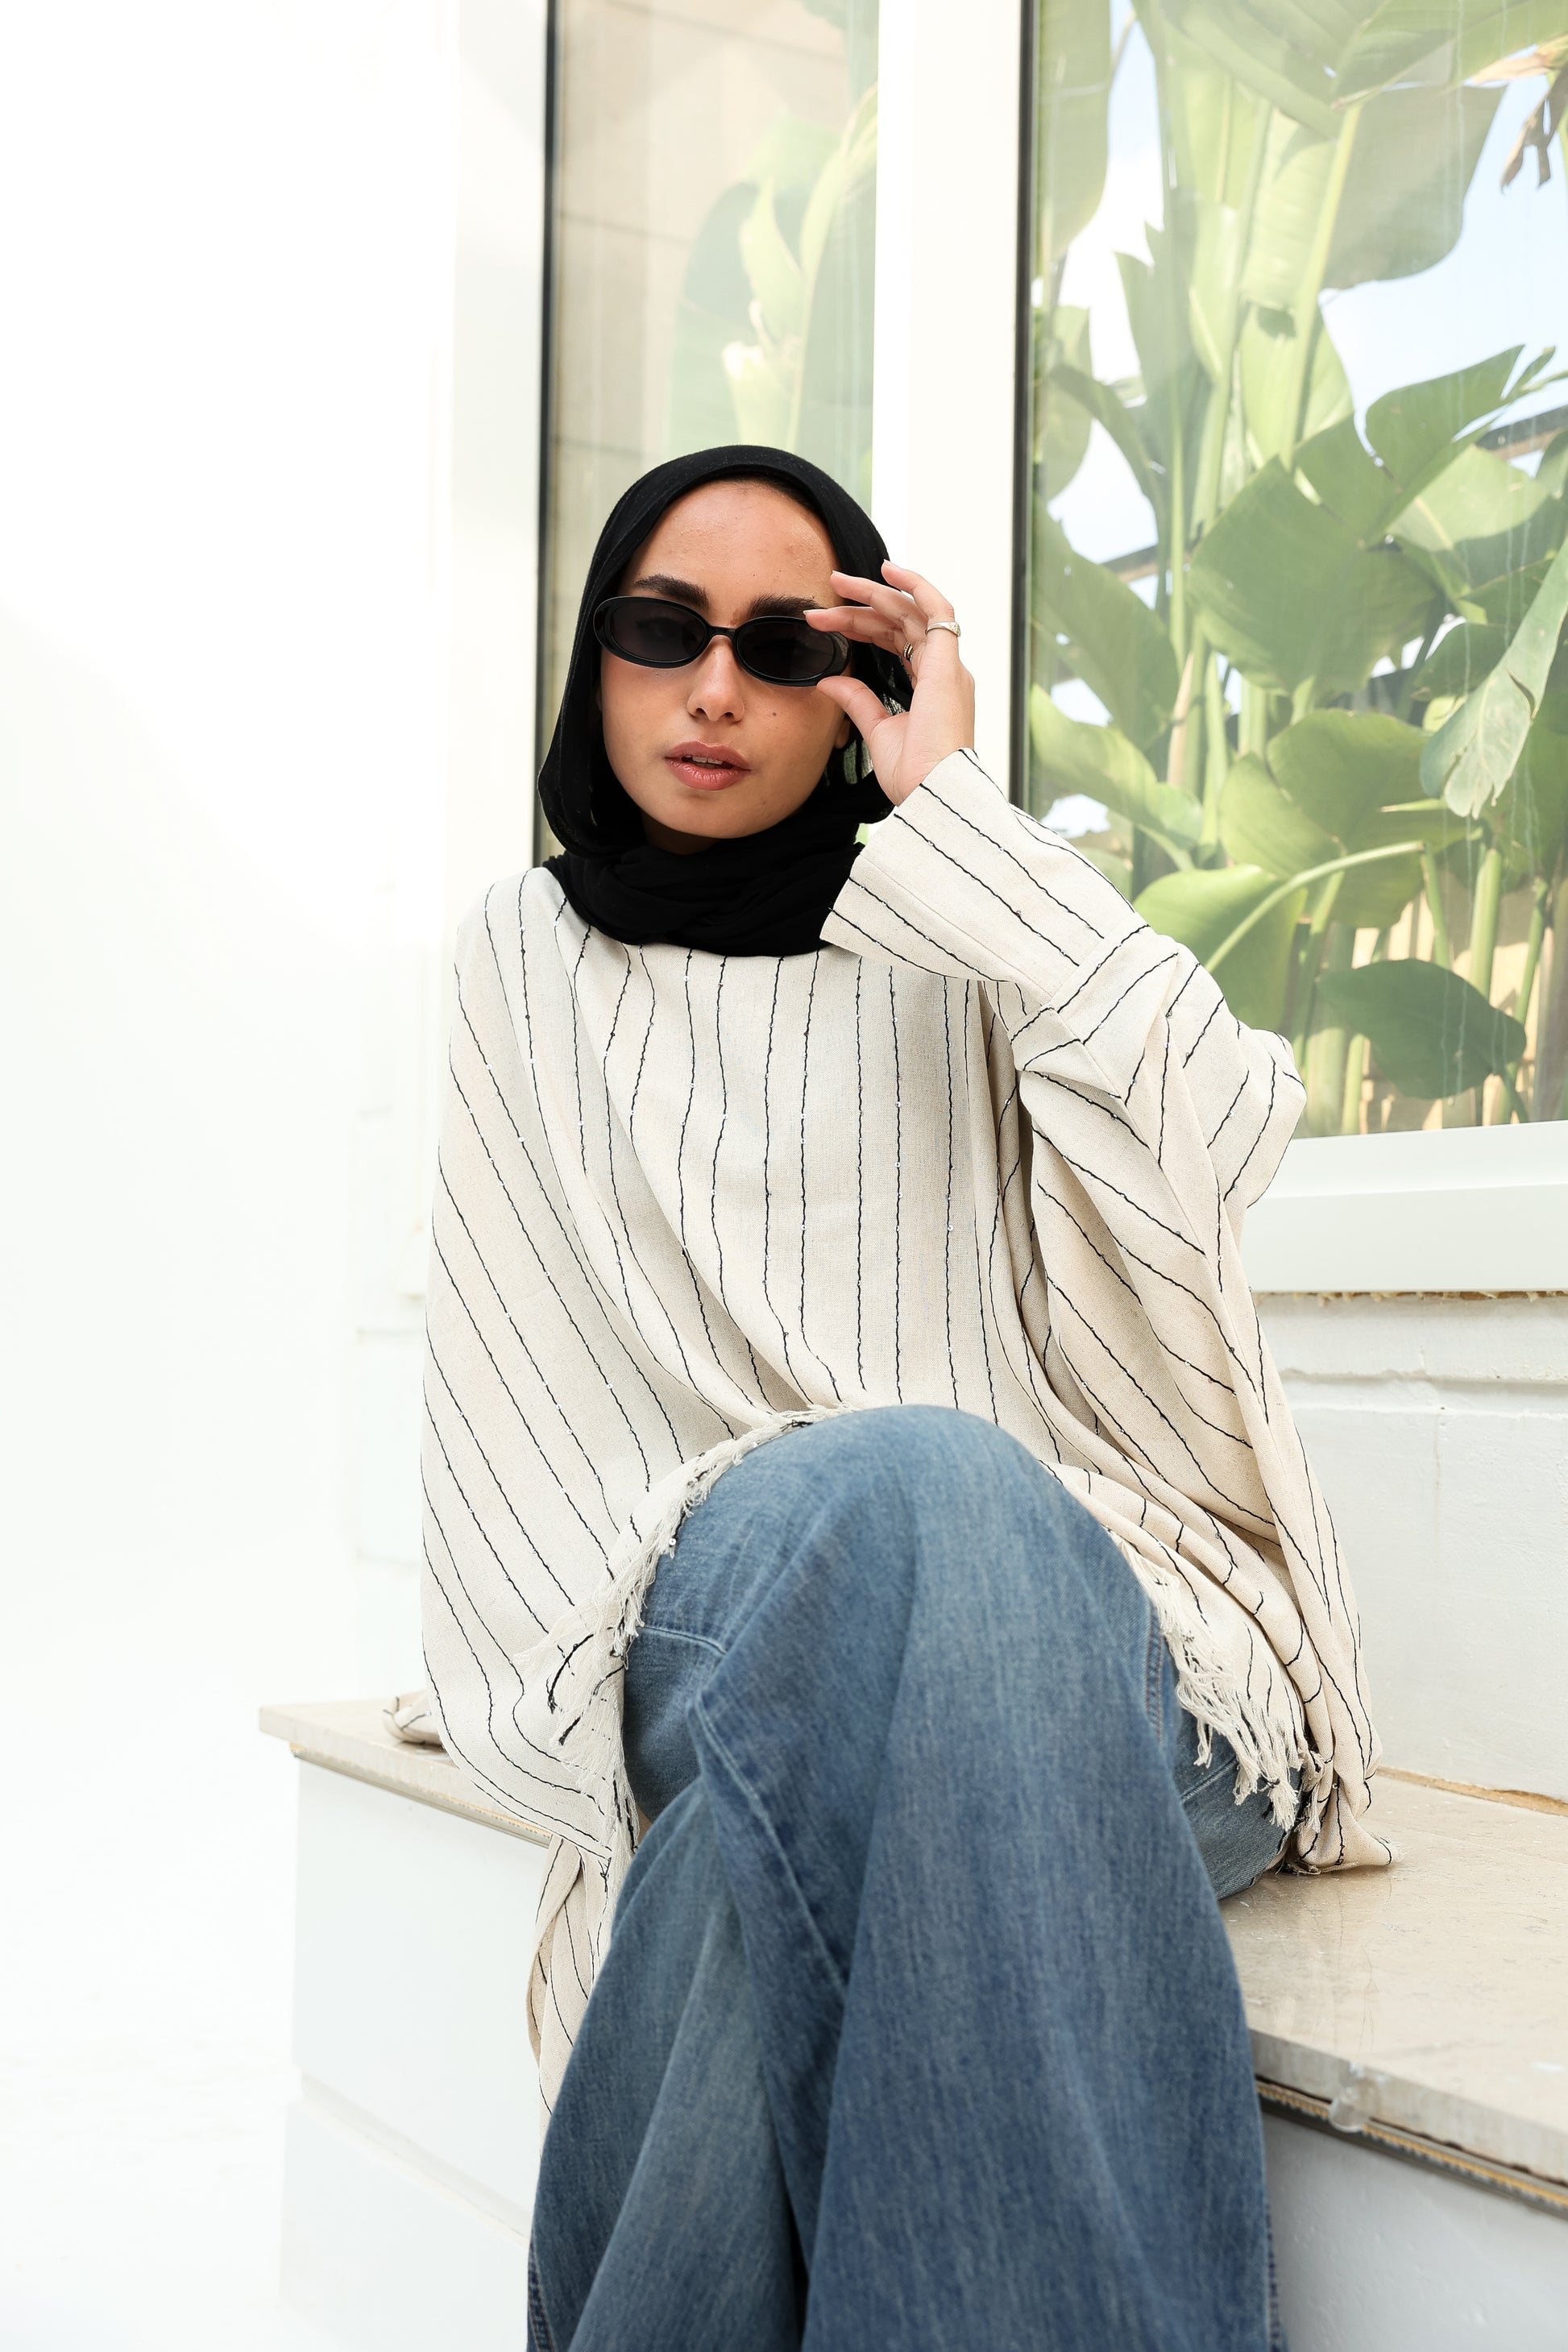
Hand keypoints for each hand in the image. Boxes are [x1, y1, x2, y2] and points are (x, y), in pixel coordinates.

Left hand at [809, 563, 975, 807]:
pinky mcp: (947, 663)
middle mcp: (944, 671)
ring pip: (910, 612)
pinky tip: (887, 571)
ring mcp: (948, 665)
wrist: (932, 795)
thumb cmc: (914, 776)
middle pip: (899, 624)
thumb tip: (829, 680)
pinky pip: (937, 609)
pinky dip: (915, 585)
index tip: (825, 624)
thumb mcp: (878, 732)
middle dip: (860, 606)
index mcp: (933, 687)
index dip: (861, 627)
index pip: (896, 642)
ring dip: (873, 594)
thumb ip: (857, 702)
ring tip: (838, 582)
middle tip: (825, 594)